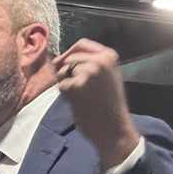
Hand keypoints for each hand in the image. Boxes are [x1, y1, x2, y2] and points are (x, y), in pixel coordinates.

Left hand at [53, 38, 140, 170]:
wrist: (115, 129)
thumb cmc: (109, 106)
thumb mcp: (106, 77)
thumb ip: (88, 64)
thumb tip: (58, 59)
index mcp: (109, 56)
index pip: (81, 44)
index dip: (69, 53)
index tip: (63, 62)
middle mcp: (99, 60)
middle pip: (69, 58)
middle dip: (67, 72)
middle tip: (78, 90)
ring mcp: (88, 72)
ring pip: (62, 71)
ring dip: (66, 84)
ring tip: (81, 97)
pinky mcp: (77, 86)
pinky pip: (60, 86)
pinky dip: (65, 96)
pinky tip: (79, 103)